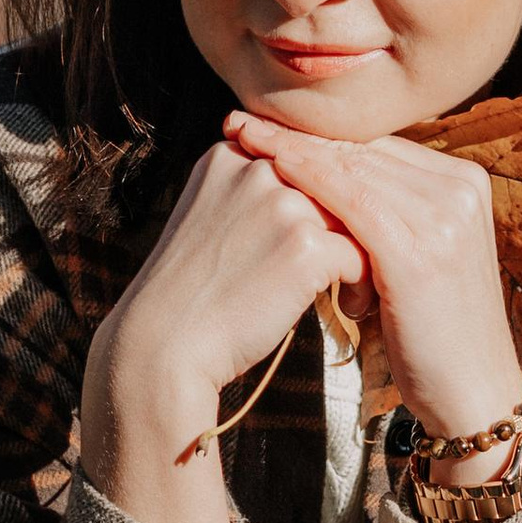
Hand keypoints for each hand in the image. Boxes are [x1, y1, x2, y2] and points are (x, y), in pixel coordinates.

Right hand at [80, 141, 366, 522]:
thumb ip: (253, 200)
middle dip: (351, 233)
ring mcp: (279, 199)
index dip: (328, 210)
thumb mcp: (212, 237)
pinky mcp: (304, 242)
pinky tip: (341, 321)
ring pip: (358, 222)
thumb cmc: (187, 319)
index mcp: (226, 154)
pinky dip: (361, 291)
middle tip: (349, 282)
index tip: (323, 257)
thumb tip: (308, 185)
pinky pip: (364, 256)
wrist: (157, 368)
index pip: (308, 162)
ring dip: (360, 265)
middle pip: (338, 188)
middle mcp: (250, 162)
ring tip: (345, 305)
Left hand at [225, 107, 521, 480]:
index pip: (379, 146)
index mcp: (464, 184)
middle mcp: (460, 190)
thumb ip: (393, 215)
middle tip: (244, 118)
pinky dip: (308, 180)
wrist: (473, 393)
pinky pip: (352, 201)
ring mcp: (444, 216)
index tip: (270, 121)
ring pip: (353, 168)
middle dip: (300, 133)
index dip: (321, 133)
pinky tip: (271, 170)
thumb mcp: (419, 260)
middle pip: (364, 150)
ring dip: (293, 150)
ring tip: (244, 137)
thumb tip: (332, 186)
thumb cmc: (434, 336)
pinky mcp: (419, 249)